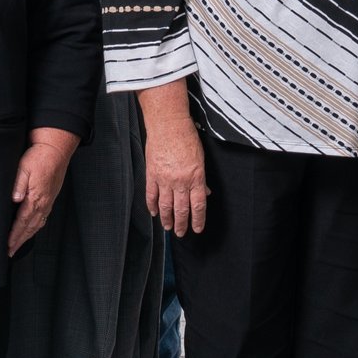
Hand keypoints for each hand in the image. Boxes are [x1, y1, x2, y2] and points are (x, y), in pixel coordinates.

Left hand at [8, 129, 78, 255]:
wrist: (56, 149)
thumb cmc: (38, 157)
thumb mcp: (24, 167)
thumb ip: (18, 184)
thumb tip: (14, 199)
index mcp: (35, 197)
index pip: (22, 222)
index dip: (14, 235)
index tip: (7, 245)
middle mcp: (44, 203)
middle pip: (30, 227)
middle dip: (19, 241)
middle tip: (10, 252)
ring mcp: (48, 202)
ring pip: (37, 224)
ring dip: (27, 236)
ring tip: (18, 245)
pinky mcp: (50, 198)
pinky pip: (43, 218)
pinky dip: (36, 228)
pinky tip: (31, 229)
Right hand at [143, 111, 209, 235]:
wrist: (168, 124)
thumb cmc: (187, 137)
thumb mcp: (201, 157)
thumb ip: (202, 178)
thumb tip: (206, 192)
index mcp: (196, 177)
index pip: (198, 205)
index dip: (198, 220)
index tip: (197, 229)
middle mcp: (180, 181)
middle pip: (181, 209)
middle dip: (182, 224)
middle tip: (181, 233)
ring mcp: (164, 179)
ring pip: (165, 206)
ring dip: (167, 219)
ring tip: (168, 227)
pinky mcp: (151, 174)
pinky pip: (151, 194)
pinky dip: (152, 205)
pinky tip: (153, 212)